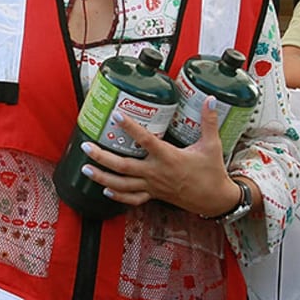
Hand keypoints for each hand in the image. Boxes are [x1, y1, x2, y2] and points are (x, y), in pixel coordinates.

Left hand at [78, 96, 240, 215]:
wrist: (215, 200)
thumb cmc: (212, 173)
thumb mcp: (212, 145)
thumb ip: (209, 121)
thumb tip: (212, 99)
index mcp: (169, 158)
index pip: (145, 141)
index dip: (130, 128)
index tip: (117, 116)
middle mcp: (156, 173)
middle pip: (123, 166)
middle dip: (102, 157)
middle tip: (86, 146)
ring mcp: (153, 186)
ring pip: (122, 185)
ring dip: (102, 178)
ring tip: (85, 168)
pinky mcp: (154, 195)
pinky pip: (132, 199)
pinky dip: (117, 196)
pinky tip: (105, 191)